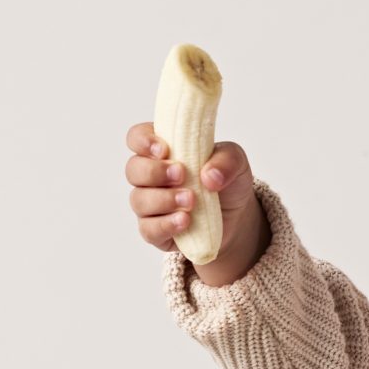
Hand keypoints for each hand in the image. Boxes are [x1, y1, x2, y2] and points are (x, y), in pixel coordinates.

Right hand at [125, 121, 259, 271]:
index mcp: (163, 150)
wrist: (236, 217)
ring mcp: (150, 204)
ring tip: (191, 200)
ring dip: (164, 199)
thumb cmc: (226, 181)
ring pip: (139, 200)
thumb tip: (209, 176)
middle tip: (181, 174)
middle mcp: (150, 176)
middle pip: (133, 169)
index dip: (143, 141)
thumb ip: (227, 160)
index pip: (137, 137)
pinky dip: (166, 224)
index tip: (164, 149)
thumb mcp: (236, 162)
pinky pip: (148, 229)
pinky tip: (184, 221)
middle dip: (154, 172)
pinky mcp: (155, 230)